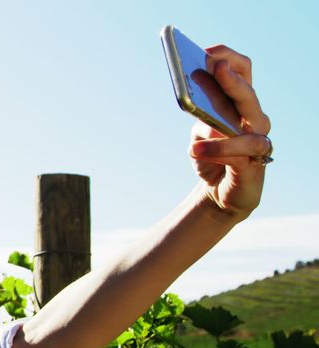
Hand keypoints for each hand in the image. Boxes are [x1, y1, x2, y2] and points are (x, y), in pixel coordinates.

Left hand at [190, 45, 271, 221]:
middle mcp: (254, 119)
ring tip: (199, 122)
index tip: (207, 51)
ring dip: (222, 117)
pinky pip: (239, 152)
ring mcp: (257, 140)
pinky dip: (217, 150)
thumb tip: (195, 101)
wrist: (217, 193)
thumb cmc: (210, 157)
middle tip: (215, 67)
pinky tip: (197, 150)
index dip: (228, 58)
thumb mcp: (199, 134)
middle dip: (232, 78)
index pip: (242, 71)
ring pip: (249, 121)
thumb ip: (201, 116)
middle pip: (249, 92)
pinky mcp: (253, 163)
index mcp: (240, 105)